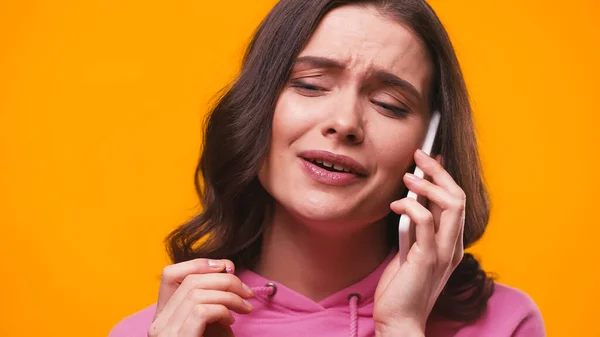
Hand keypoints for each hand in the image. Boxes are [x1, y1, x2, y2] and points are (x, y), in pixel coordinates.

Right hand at [148, 259, 253, 336]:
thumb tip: (227, 268)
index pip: (170, 275)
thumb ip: (214, 299)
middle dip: (225, 279)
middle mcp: (158, 324)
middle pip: (191, 281)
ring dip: (229, 295)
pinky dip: (222, 310)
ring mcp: (164, 334)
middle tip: (246, 293)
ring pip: (197, 293)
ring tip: (244, 308)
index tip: (227, 268)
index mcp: (164, 317)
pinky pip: (200, 311)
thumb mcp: (212, 324)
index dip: (199, 264)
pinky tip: (231, 322)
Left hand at [374, 149, 465, 335]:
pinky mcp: (428, 259)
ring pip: (451, 206)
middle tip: (419, 155)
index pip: (456, 202)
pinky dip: (411, 207)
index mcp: (451, 244)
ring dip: (428, 185)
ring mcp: (444, 253)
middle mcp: (453, 246)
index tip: (429, 158)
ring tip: (408, 177)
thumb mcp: (411, 252)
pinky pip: (425, 223)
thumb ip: (416, 230)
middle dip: (439, 171)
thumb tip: (411, 202)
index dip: (445, 177)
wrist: (400, 320)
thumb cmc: (402, 288)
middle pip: (458, 197)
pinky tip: (396, 204)